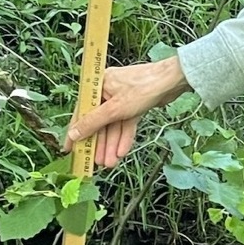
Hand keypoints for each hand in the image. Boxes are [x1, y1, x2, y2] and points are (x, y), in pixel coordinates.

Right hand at [63, 55, 191, 168]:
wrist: (173, 81)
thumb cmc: (143, 88)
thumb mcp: (114, 109)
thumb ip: (93, 123)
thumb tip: (73, 134)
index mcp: (97, 85)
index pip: (81, 112)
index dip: (76, 132)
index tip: (70, 149)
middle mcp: (107, 91)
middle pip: (98, 122)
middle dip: (99, 143)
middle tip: (95, 162)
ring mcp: (121, 98)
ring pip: (113, 125)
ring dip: (111, 144)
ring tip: (110, 163)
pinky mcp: (134, 105)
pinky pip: (125, 124)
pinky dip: (124, 137)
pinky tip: (121, 152)